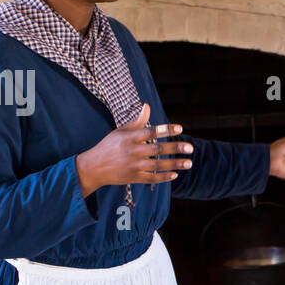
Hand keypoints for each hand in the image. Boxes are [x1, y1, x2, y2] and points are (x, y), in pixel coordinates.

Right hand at [74, 103, 192, 197]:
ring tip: (189, 162)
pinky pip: (152, 179)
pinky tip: (175, 174)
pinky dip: (164, 177)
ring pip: (158, 165)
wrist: (93, 167)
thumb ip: (137, 121)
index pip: (150, 132)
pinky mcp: (133, 178)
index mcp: (130, 138)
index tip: (180, 128)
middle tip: (190, 148)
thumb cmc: (109, 146)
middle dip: (175, 148)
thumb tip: (147, 106)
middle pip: (157, 149)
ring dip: (175, 164)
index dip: (166, 130)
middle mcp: (132, 152)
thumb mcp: (120, 131)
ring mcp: (133, 166)